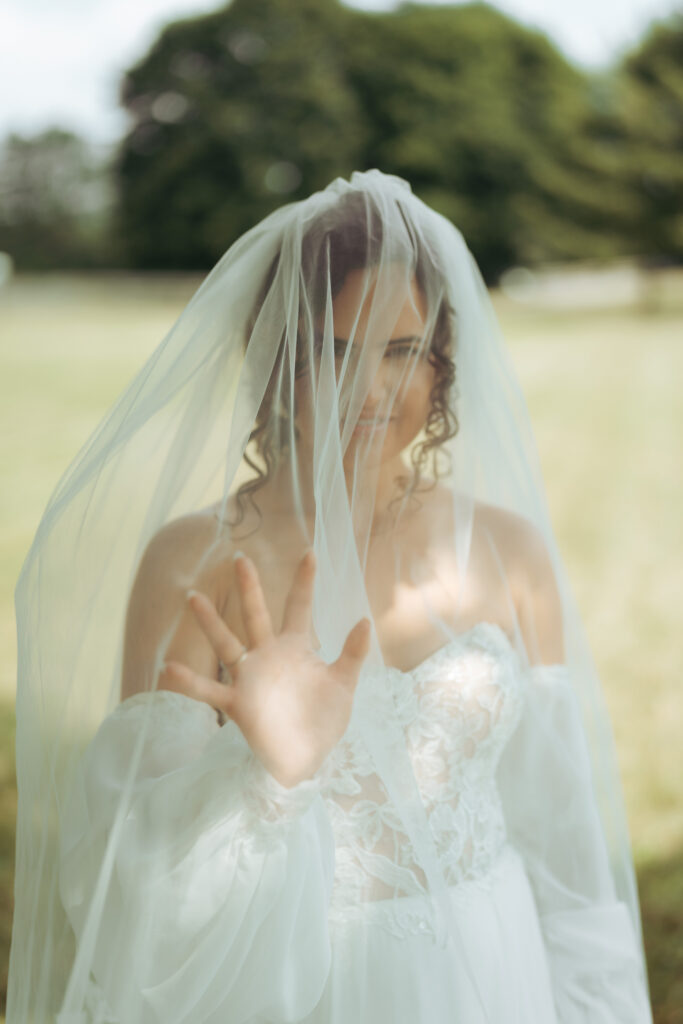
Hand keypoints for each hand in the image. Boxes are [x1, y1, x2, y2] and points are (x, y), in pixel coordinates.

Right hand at [162, 550, 370, 786]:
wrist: (307, 757)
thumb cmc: (323, 719)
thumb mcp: (343, 684)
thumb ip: (352, 653)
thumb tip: (364, 619)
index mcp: (295, 648)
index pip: (299, 607)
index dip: (304, 581)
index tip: (309, 552)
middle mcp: (268, 656)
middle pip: (257, 615)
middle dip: (249, 588)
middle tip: (240, 558)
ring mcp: (250, 678)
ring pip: (227, 644)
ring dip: (210, 622)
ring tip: (192, 596)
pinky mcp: (239, 703)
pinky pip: (210, 689)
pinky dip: (190, 681)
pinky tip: (169, 668)